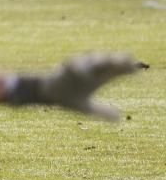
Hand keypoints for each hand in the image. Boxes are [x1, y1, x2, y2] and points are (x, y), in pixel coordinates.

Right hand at [9, 52, 143, 120]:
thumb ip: (102, 111)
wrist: (44, 93)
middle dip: (117, 61)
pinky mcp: (65, 68)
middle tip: (128, 61)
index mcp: (98, 77)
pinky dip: (78, 67)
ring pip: (92, 60)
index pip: (116, 71)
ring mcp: (78, 67)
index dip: (126, 69)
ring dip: (102, 60)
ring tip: (112, 62)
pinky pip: (73, 64)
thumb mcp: (86, 107)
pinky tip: (84, 73)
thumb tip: (119, 118)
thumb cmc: (66, 96)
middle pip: (107, 62)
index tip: (135, 71)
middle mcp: (90, 70)